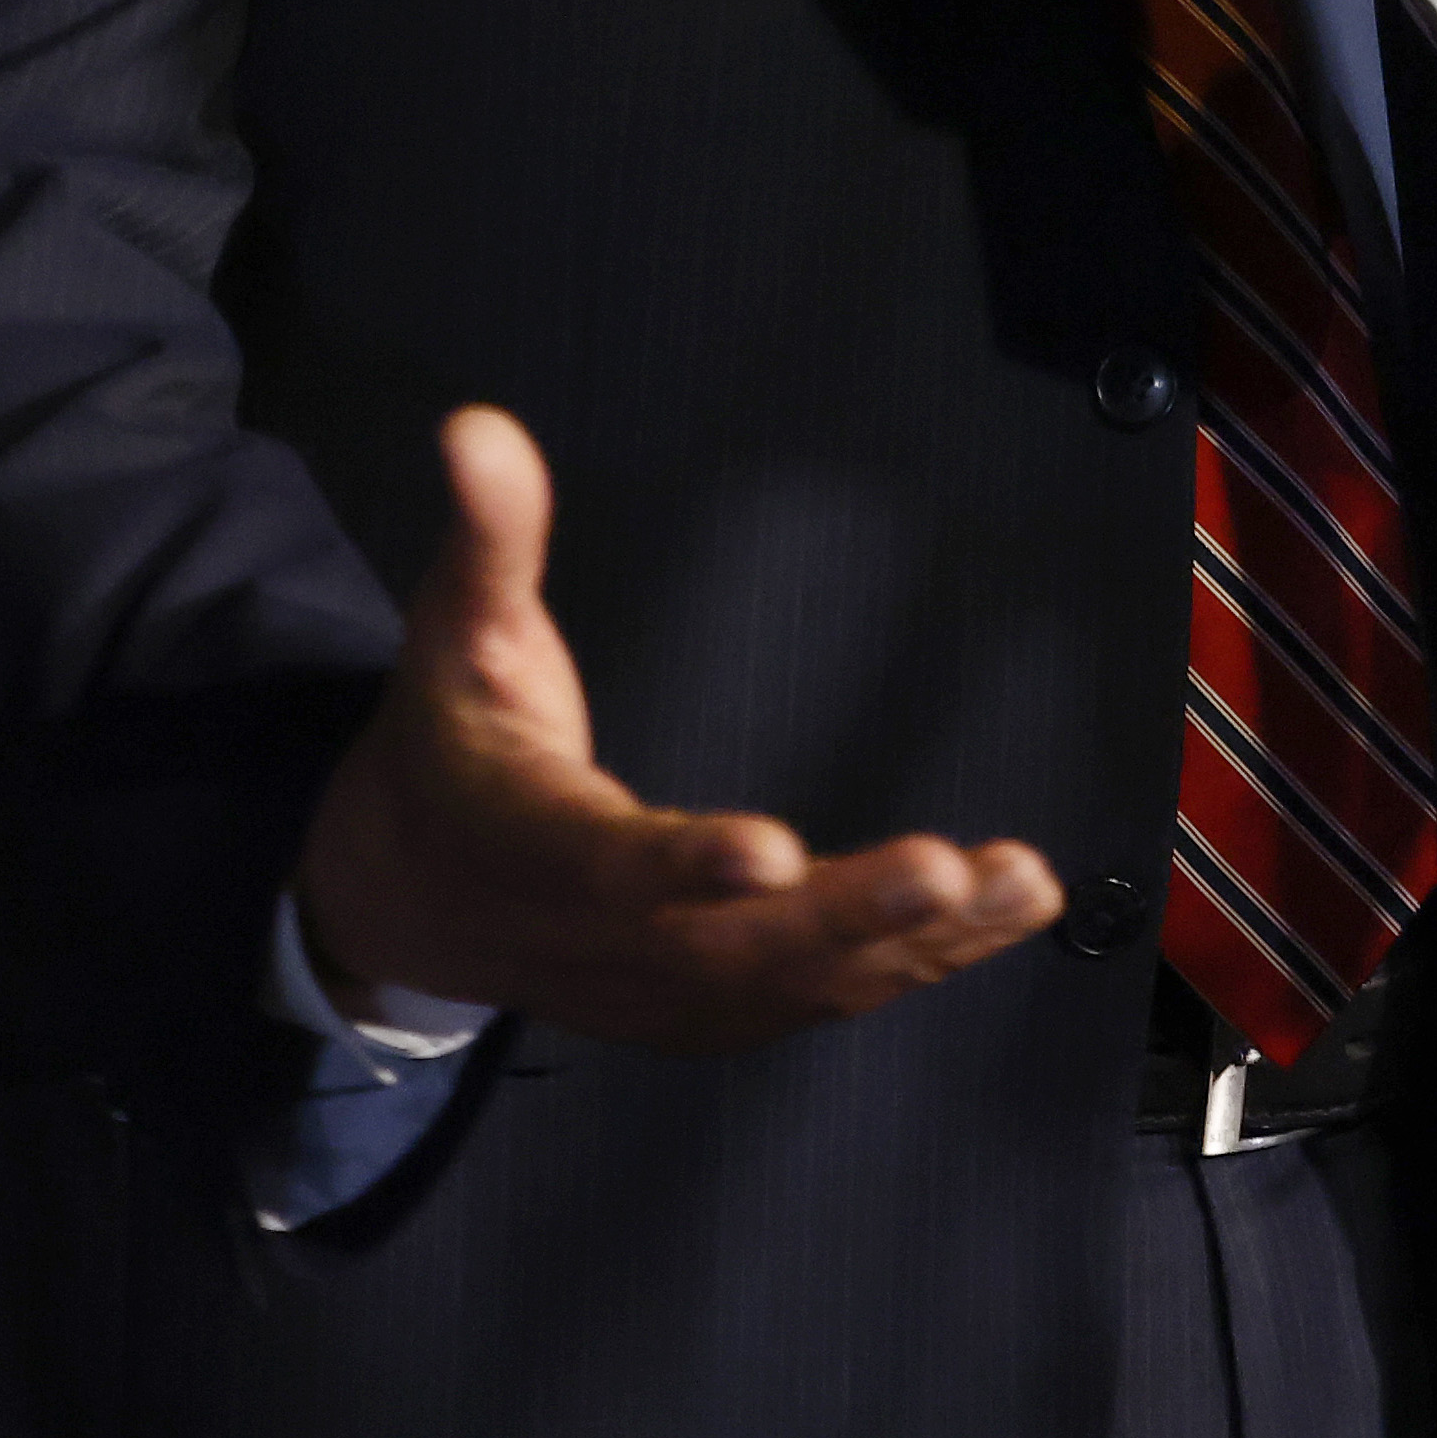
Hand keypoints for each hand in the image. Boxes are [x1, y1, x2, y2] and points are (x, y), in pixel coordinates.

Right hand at [291, 408, 1064, 1054]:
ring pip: (792, 983)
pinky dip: (914, 964)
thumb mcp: (457, 630)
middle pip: (726, 948)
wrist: (416, 893)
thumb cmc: (456, 747)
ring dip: (915, 942)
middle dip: (848, 913)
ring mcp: (659, 991)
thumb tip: (476, 426)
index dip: (684, 866)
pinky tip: (996, 918)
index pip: (604, 865)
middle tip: (950, 869)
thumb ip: (491, 534)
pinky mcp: (709, 1011)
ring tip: (1020, 887)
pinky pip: (818, 997)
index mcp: (525, 843)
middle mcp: (597, 940)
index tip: (770, 850)